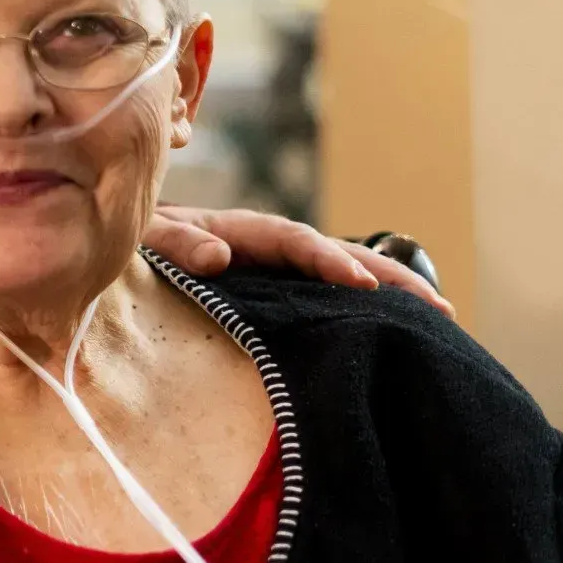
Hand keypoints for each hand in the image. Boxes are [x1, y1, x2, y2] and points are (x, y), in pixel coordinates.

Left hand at [144, 205, 454, 317]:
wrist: (122, 246)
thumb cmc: (132, 241)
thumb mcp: (146, 239)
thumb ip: (176, 244)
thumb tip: (219, 258)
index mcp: (241, 230)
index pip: (296, 242)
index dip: (331, 260)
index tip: (361, 284)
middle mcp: (268, 245)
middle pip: (338, 254)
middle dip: (389, 277)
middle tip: (439, 308)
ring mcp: (276, 268)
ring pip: (341, 275)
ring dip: (389, 293)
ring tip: (440, 320)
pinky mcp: (274, 290)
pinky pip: (323, 297)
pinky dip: (361, 308)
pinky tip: (394, 332)